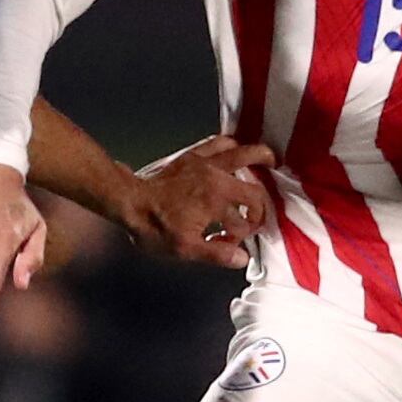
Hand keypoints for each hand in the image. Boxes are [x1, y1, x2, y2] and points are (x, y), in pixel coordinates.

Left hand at [116, 136, 272, 268]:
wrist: (130, 202)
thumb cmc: (154, 227)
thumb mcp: (185, 249)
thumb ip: (217, 254)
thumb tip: (242, 258)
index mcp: (217, 202)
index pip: (244, 222)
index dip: (242, 236)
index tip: (232, 243)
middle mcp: (217, 179)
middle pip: (253, 190)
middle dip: (261, 207)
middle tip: (261, 214)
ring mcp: (205, 163)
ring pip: (242, 153)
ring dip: (260, 157)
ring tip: (271, 160)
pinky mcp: (193, 156)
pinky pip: (218, 143)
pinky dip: (231, 145)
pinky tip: (236, 149)